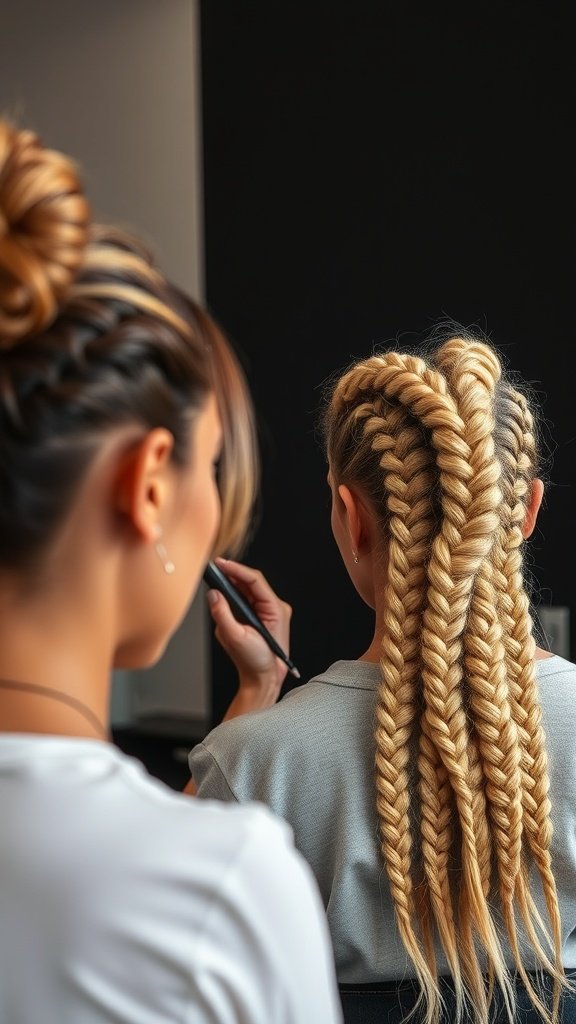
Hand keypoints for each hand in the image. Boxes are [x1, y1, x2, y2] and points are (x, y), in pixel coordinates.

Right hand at [206, 557, 292, 716]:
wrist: (262, 678)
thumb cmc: (256, 662)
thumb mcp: (235, 638)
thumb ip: (222, 615)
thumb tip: (213, 595)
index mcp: (276, 610)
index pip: (255, 581)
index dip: (236, 569)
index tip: (221, 564)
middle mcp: (275, 607)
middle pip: (252, 581)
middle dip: (233, 573)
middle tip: (215, 567)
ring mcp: (269, 610)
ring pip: (249, 589)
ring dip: (233, 582)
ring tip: (217, 575)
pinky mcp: (261, 615)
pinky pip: (247, 598)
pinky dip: (235, 593)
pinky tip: (224, 590)